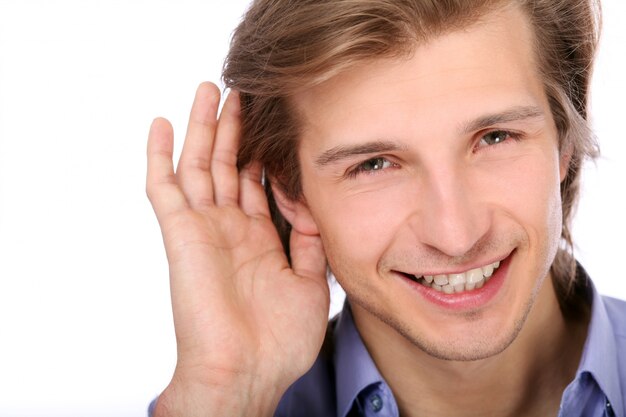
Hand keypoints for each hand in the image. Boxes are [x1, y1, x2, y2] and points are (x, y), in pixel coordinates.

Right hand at [146, 83, 329, 415]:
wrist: (247, 372)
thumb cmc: (278, 341)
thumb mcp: (309, 282)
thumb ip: (308, 239)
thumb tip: (308, 200)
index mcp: (259, 239)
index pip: (258, 183)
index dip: (263, 151)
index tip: (273, 119)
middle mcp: (230, 229)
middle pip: (229, 165)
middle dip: (234, 129)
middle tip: (239, 92)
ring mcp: (204, 228)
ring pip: (200, 165)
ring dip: (203, 128)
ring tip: (210, 91)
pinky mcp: (181, 233)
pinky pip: (164, 188)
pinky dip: (160, 156)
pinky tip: (164, 125)